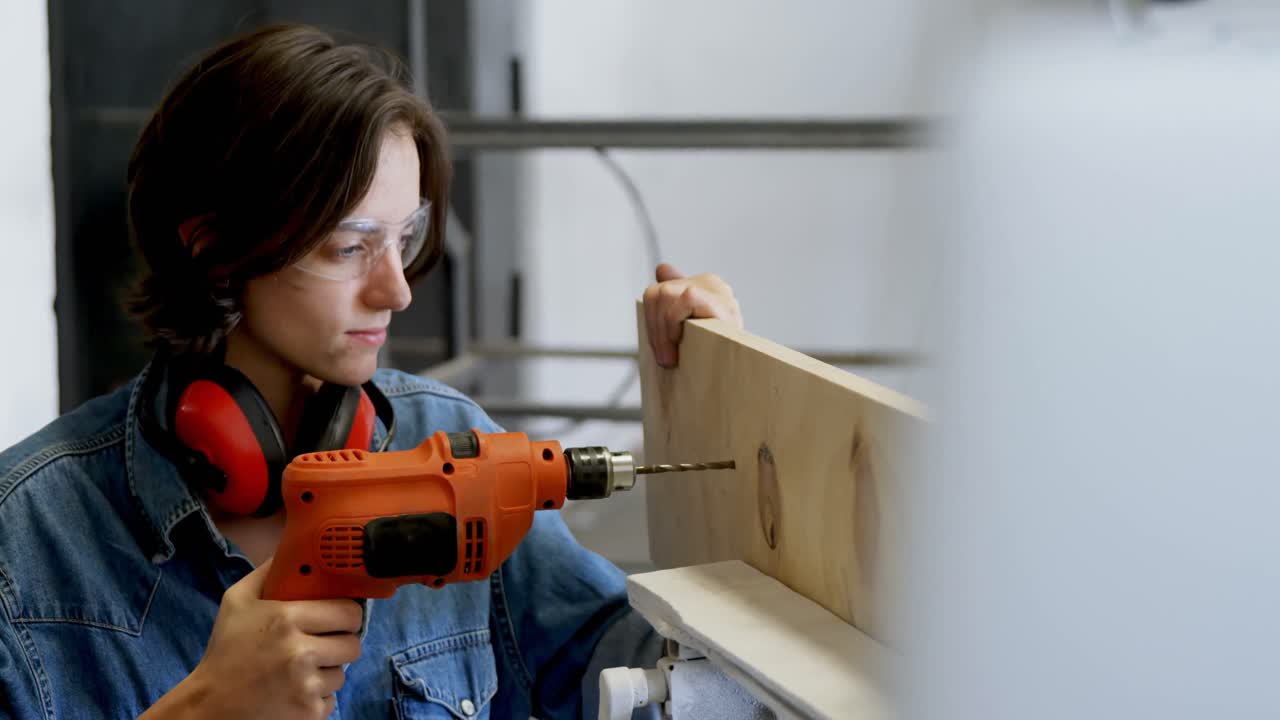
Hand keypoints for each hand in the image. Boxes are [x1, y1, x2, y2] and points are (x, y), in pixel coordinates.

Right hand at [146, 558, 363, 719]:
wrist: (209, 706)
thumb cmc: (225, 651)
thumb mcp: (236, 603)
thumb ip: (266, 573)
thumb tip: (291, 548)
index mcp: (286, 620)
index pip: (349, 612)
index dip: (347, 614)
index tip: (339, 617)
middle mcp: (300, 652)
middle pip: (353, 644)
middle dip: (341, 642)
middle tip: (324, 642)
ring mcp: (306, 686)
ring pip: (342, 673)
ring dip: (328, 670)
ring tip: (303, 668)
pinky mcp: (309, 713)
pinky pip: (332, 699)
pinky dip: (318, 696)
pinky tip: (296, 690)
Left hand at [642, 263, 742, 367]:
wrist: (736, 384)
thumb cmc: (712, 360)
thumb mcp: (687, 332)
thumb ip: (672, 302)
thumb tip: (662, 268)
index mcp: (703, 288)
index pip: (660, 289)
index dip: (650, 320)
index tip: (660, 349)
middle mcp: (713, 285)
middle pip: (658, 292)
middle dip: (653, 327)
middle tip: (664, 358)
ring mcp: (720, 293)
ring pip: (666, 293)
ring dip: (662, 331)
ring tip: (671, 356)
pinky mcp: (723, 303)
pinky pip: (687, 297)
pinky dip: (676, 321)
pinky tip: (683, 340)